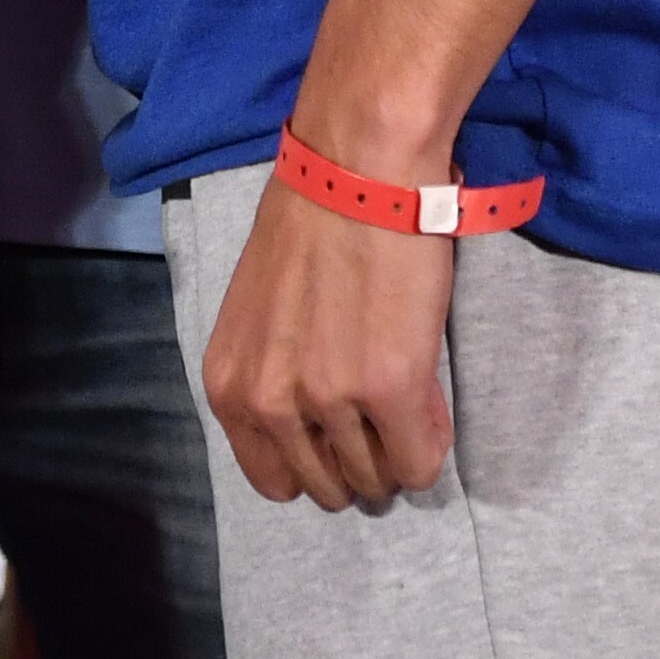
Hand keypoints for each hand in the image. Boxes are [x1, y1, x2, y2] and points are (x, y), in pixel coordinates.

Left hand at [199, 167, 455, 511]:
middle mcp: (269, 401)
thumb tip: (320, 431)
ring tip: (406, 400)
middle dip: (360, 463)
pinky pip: (419, 464)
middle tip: (381, 417)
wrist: (358, 170)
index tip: (340, 433)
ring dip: (396, 452)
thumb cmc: (310, 222)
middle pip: (327, 487)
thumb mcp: (261, 315)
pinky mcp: (389, 388)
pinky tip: (428, 403)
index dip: (316, 461)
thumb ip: (276, 377)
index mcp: (230, 385)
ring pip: (376, 481)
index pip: (274, 479)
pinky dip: (429, 447)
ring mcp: (329, 399)